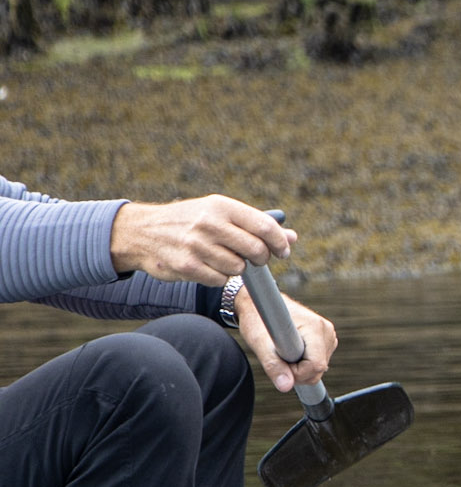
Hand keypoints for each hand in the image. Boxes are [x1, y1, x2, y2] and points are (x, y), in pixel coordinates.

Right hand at [110, 196, 292, 285]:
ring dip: (237, 268)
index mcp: (222, 206)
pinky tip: (208, 266)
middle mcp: (209, 223)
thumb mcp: (220, 213)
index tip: (283, 251)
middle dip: (261, 259)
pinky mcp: (186, 265)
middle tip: (256, 259)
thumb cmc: (190, 221)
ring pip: (238, 268)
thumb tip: (292, 237)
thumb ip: (256, 224)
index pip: (265, 226)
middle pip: (256, 249)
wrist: (142, 231)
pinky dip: (219, 277)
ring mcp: (196, 245)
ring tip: (223, 258)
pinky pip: (219, 279)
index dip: (280, 242)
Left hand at [232, 286, 336, 393]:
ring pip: (320, 367)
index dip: (295, 372)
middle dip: (298, 372)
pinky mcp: (325, 338)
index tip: (278, 362)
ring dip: (300, 367)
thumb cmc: (257, 319)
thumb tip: (286, 386)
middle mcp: (326, 330)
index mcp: (315, 328)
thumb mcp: (260, 344)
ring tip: (283, 352)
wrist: (258, 304)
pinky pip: (318, 361)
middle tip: (278, 358)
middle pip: (320, 368)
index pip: (316, 365)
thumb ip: (273, 366)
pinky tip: (291, 351)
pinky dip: (303, 363)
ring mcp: (328, 334)